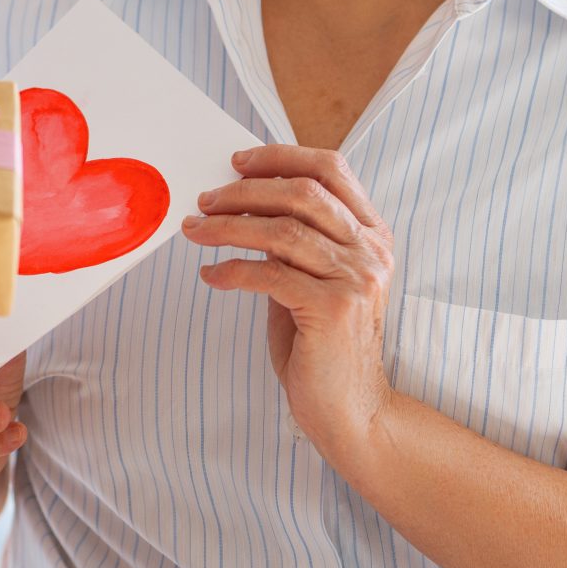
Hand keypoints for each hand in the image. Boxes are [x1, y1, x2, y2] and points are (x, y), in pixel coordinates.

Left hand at [183, 146, 397, 463]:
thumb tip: (241, 204)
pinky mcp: (333, 309)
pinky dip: (231, 270)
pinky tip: (210, 275)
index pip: (331, 169)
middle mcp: (370, 251)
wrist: (352, 410)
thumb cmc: (323, 345)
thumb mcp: (314, 280)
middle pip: (302, 193)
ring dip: (229, 226)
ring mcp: (356, 279)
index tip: (237, 161)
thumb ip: (295, 242)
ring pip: (283, 230)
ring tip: (195, 230)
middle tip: (204, 199)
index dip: (281, 157)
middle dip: (245, 191)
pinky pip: (269, 274)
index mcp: (372, 234)